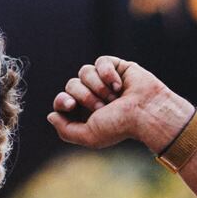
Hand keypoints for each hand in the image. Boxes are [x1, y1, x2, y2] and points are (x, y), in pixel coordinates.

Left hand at [47, 55, 185, 151]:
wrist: (145, 112)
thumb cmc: (120, 126)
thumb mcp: (89, 136)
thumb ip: (65, 130)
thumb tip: (51, 115)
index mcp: (84, 112)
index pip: (61, 100)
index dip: (62, 100)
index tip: (71, 105)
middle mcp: (92, 95)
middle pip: (71, 84)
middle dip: (85, 96)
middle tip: (102, 106)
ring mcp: (103, 80)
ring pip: (84, 71)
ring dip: (98, 86)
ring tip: (114, 97)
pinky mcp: (116, 67)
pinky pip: (100, 62)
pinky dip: (108, 73)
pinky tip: (120, 85)